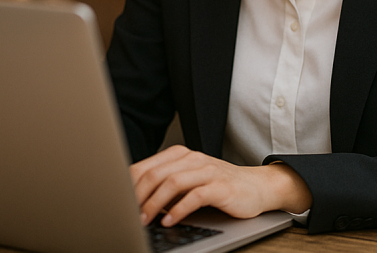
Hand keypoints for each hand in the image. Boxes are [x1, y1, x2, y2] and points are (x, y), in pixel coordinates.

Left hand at [130, 145, 311, 226]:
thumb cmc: (219, 186)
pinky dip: (178, 210)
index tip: (119, 203)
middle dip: (138, 196)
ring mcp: (207, 171)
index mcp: (180, 155)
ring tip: (145, 219)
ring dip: (155, 203)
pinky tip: (169, 221)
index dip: (129, 185)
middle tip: (129, 215)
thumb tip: (135, 200)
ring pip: (172, 183)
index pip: (146, 167)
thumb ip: (166, 185)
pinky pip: (195, 196)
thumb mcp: (189, 181)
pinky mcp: (220, 186)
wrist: (257, 187)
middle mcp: (192, 159)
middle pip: (155, 174)